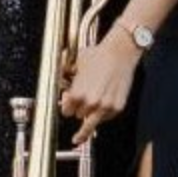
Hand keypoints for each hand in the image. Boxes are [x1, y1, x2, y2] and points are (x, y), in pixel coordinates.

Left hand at [62, 29, 138, 144]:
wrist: (120, 53)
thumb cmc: (98, 55)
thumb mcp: (75, 64)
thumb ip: (65, 77)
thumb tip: (57, 82)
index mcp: (77, 94)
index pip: (66, 112)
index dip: (67, 107)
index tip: (69, 106)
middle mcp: (91, 103)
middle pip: (78, 116)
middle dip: (79, 110)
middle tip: (82, 103)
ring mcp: (105, 107)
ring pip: (91, 123)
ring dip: (90, 116)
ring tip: (87, 121)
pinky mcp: (117, 108)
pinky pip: (106, 118)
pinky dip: (104, 113)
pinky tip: (104, 103)